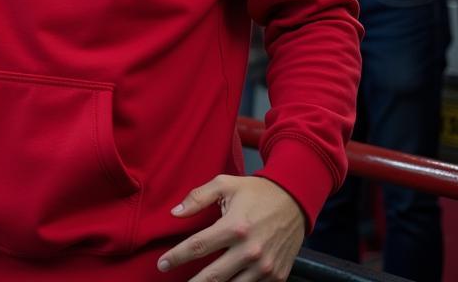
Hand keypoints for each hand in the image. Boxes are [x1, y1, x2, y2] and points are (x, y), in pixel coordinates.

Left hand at [158, 175, 304, 280]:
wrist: (295, 200)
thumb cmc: (257, 191)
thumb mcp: (225, 185)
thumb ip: (198, 197)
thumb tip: (175, 213)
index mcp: (235, 226)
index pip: (198, 247)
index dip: (176, 257)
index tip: (162, 264)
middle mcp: (250, 251)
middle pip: (212, 277)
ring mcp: (265, 267)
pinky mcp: (277, 276)